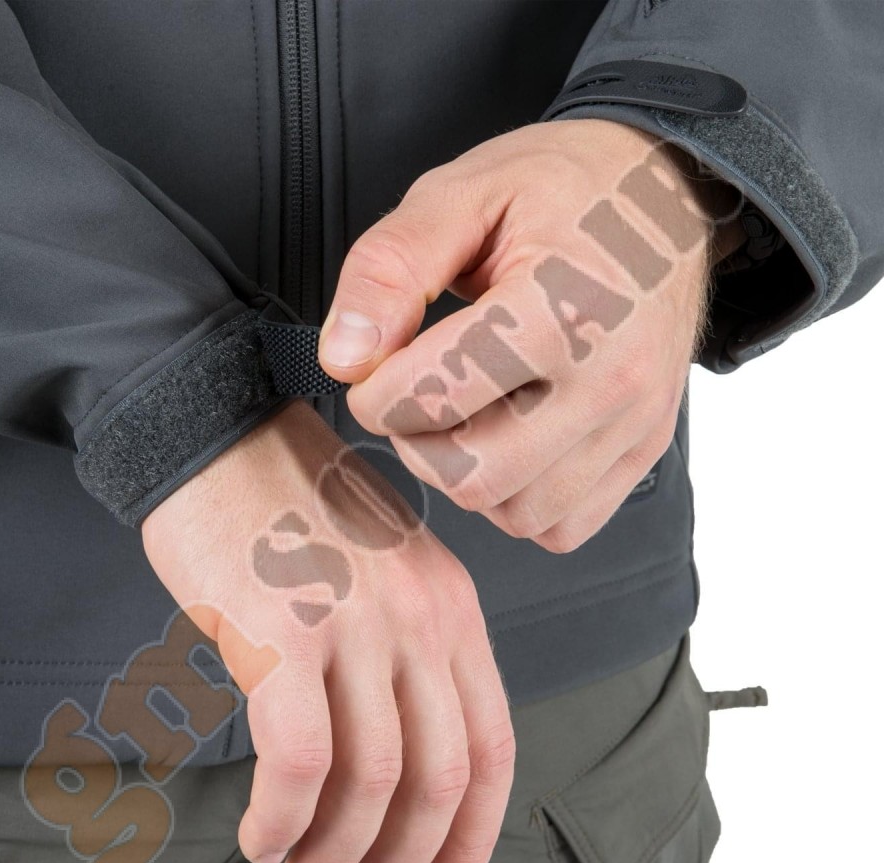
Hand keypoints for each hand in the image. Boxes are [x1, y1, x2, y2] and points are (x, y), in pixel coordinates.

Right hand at [141, 400, 514, 862]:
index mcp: (453, 608)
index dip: (475, 835)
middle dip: (406, 862)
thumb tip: (400, 765)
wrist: (221, 434)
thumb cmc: (293, 510)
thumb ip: (408, 652)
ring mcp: (355, 622)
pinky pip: (297, 760)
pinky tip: (261, 836)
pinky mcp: (281, 629)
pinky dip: (282, 818)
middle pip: (440, 779)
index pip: (493, 748)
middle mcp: (420, 617)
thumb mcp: (386, 571)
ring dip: (338, 853)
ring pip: (373, 782)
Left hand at [318, 120, 742, 551]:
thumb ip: (389, 270)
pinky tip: (509, 444)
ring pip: (516, 512)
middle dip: (417, 443)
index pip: (433, 397)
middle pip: (472, 475)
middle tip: (415, 395)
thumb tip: (344, 356)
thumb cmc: (564, 188)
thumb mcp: (461, 195)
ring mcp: (634, 422)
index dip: (374, 393)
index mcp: (562, 305)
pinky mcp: (643, 449)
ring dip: (467, 476)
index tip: (374, 370)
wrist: (664, 196)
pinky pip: (563, 526)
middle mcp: (611, 378)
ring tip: (466, 414)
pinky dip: (520, 502)